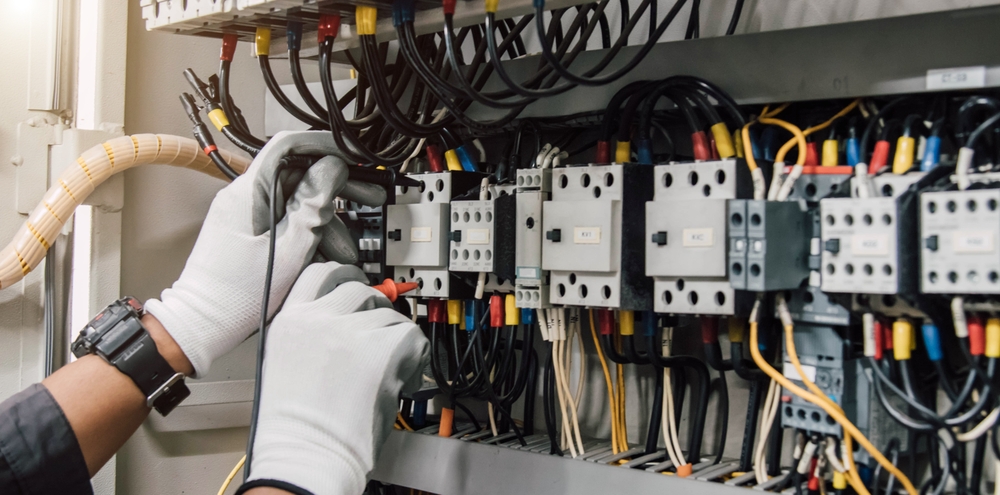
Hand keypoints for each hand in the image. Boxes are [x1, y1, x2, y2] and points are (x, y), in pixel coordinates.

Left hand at [144, 131, 385, 376]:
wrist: (201, 326)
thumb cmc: (234, 297)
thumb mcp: (286, 252)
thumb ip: (311, 207)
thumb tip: (331, 169)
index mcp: (247, 193)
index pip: (287, 146)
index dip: (324, 145)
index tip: (352, 155)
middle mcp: (244, 198)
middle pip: (298, 175)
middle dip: (336, 188)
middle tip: (368, 196)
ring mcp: (246, 215)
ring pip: (297, 203)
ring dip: (327, 222)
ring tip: (348, 249)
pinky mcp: (250, 232)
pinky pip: (286, 222)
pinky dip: (309, 236)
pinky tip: (327, 257)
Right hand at [246, 262, 429, 494]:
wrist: (306, 454)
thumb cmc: (296, 426)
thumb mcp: (285, 361)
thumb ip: (311, 333)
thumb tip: (349, 320)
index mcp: (290, 320)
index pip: (320, 274)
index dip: (344, 275)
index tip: (356, 282)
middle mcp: (319, 318)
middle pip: (359, 290)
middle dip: (375, 311)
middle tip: (380, 337)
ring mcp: (351, 332)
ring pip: (389, 315)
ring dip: (394, 340)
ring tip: (386, 371)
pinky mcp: (381, 350)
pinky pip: (413, 337)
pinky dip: (415, 357)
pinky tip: (401, 380)